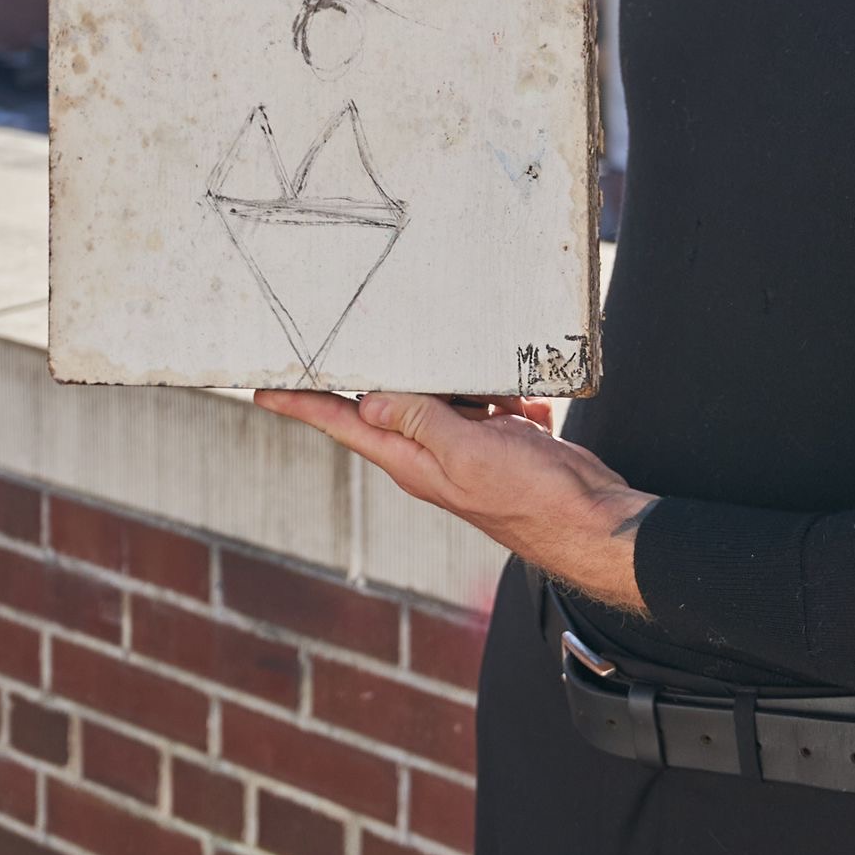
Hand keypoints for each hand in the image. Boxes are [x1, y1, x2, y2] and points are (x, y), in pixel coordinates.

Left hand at [253, 388, 656, 615]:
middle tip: (341, 336)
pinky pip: (488, 402)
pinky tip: (525, 403)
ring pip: (442, 397)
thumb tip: (368, 400)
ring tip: (466, 369)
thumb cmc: (532, 495)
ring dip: (454, 379)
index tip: (262, 388)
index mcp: (414, 462)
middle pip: (389, 404)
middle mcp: (432, 455)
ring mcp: (467, 448)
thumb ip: (420, 422)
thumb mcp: (468, 452)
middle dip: (372, 372)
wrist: (592, 518)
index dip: (303, 404)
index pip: (345, 425)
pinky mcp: (500, 440)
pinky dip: (503, 392)